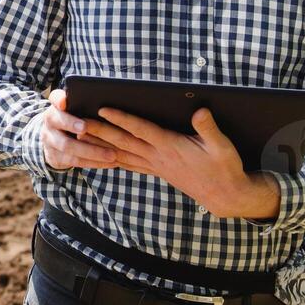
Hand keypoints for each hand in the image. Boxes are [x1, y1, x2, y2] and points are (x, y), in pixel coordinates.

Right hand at [40, 88, 127, 170]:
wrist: (54, 140)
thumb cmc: (74, 120)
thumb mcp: (75, 110)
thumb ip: (85, 103)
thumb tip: (113, 98)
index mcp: (56, 107)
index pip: (55, 98)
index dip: (59, 100)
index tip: (65, 102)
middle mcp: (49, 122)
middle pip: (58, 121)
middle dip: (72, 124)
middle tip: (85, 127)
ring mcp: (50, 141)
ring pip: (68, 146)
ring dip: (92, 151)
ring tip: (112, 154)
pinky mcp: (56, 157)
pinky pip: (76, 161)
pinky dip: (94, 162)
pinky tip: (110, 162)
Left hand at [83, 106, 281, 219]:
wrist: (225, 195)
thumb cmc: (224, 167)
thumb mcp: (222, 146)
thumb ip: (209, 128)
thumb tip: (199, 111)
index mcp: (170, 146)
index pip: (141, 129)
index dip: (121, 119)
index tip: (103, 109)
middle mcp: (158, 157)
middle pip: (123, 142)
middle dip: (100, 131)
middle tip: (78, 121)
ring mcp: (156, 166)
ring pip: (122, 154)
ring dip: (100, 146)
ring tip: (80, 137)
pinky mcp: (158, 171)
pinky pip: (129, 165)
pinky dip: (113, 160)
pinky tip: (101, 157)